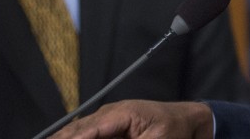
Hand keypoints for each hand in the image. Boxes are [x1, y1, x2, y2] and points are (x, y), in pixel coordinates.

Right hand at [49, 100, 213, 138]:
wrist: (188, 120)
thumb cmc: (174, 128)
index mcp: (121, 114)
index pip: (87, 131)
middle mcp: (109, 114)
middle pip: (75, 131)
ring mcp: (107, 121)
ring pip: (76, 132)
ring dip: (64, 137)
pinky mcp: (108, 130)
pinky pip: (86, 135)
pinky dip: (74, 137)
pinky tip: (62, 138)